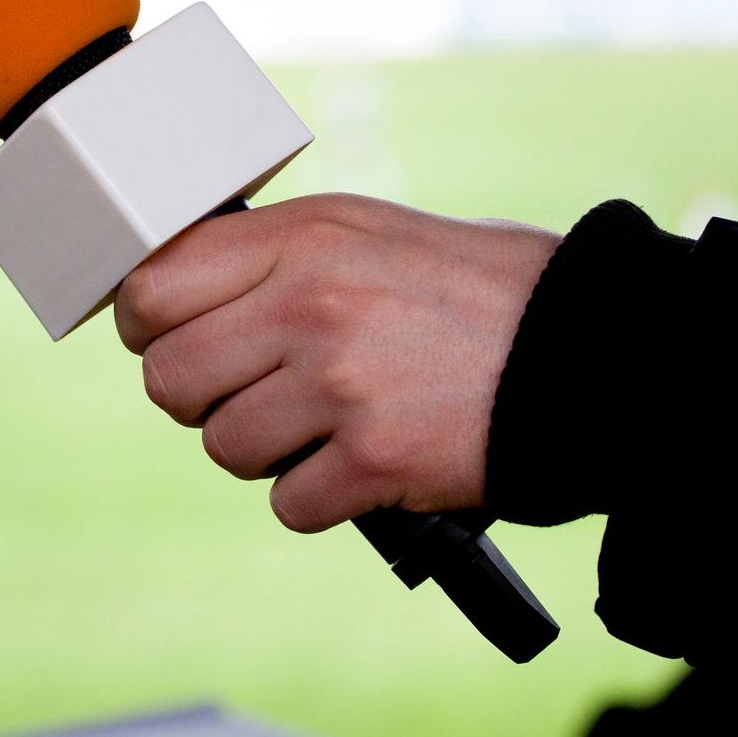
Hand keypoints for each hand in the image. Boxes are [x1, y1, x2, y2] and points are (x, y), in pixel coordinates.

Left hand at [115, 193, 559, 532]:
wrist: (588, 350)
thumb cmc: (477, 291)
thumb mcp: (367, 233)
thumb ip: (274, 256)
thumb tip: (174, 294)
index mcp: (302, 237)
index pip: (152, 288)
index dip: (149, 327)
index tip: (173, 339)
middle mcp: (310, 303)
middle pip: (170, 379)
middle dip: (203, 398)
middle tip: (257, 393)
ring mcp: (340, 383)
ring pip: (224, 447)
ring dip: (265, 452)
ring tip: (325, 425)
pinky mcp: (373, 459)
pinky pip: (288, 504)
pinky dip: (321, 499)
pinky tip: (363, 464)